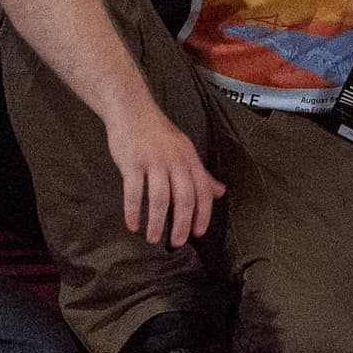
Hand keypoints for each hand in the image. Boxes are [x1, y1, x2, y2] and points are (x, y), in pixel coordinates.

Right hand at [108, 107, 223, 245]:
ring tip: (153, 239)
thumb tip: (220, 192)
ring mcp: (153, 161)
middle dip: (182, 224)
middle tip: (177, 242)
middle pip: (184, 198)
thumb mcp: (185, 151)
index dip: (202, 214)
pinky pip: (134, 192)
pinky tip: (132, 225)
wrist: (132, 109)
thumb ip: (201, 174)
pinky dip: (133, 211)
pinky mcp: (132, 162)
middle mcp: (175, 161)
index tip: (197, 233)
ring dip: (157, 222)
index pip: (202, 191)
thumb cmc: (158, 134)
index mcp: (190, 160)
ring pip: (160, 198)